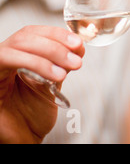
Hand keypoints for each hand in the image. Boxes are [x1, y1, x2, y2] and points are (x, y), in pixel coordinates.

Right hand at [0, 25, 84, 142]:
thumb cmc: (32, 114)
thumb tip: (79, 46)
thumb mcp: (52, 83)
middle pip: (26, 36)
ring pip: (17, 45)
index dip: (56, 33)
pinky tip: (54, 74)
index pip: (33, 32)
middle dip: (56, 44)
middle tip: (76, 60)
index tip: (78, 42)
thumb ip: (63, 63)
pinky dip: (33, 63)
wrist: (23, 139)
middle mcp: (4, 58)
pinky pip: (5, 60)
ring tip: (67, 70)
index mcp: (17, 55)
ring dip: (48, 53)